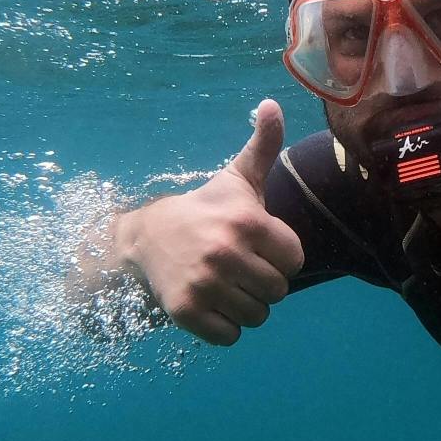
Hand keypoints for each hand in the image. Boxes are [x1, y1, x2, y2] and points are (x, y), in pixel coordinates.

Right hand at [112, 100, 305, 344]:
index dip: (279, 256)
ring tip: (225, 284)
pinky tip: (210, 302)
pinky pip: (230, 336)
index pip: (294, 260)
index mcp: (248, 222)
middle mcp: (226, 253)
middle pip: (278, 291)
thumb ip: (263, 145)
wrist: (146, 238)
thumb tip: (272, 103)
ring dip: (245, 305)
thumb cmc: (205, 209)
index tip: (256, 245)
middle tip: (238, 266)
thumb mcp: (238, 178)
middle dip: (262, 282)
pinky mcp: (187, 312)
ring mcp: (205, 284)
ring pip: (257, 317)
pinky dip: (224, 327)